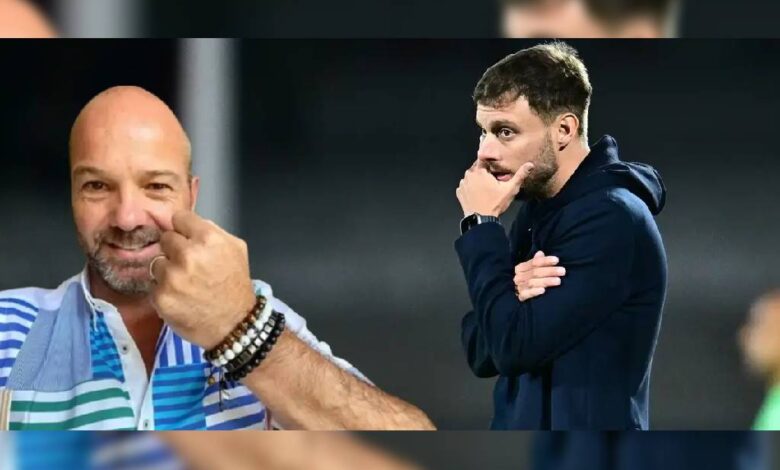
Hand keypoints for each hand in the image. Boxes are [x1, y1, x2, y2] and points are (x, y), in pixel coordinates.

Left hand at [149, 210, 256, 349]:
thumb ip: (213, 231)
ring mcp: (171, 277)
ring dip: (167, 271)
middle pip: (165, 238)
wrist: (234, 324)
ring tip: (185, 284)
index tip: (188, 239)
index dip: (185, 229)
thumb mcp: (236, 249)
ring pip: (157, 262)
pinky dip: (165, 291)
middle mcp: (187, 254)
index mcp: (208, 238)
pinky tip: (180, 298)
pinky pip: (154, 285)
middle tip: (189, 265)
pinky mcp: (160, 297)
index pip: (179, 218)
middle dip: (175, 249)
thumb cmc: (236, 285)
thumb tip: (189, 224)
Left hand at [456, 161, 533, 216]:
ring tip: (485, 189)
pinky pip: (465, 186)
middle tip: (492, 182)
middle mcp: (468, 175)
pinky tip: (478, 194)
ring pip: (471, 177)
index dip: (489, 163)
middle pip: (477, 168)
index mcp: (479, 171)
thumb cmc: (495, 204)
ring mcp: (463, 184)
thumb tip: (530, 165)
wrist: (481, 220)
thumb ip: (520, 176)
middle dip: (484, 172)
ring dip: (476, 180)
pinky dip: (470, 188)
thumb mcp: (510, 189)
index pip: (483, 159)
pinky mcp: (459, 193)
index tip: (494, 168)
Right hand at [514, 251, 565, 300]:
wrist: (524, 294)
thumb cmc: (532, 278)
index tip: (557, 260)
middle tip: (562, 271)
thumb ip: (538, 261)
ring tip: (558, 281)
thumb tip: (540, 253)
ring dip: (546, 281)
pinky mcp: (521, 296)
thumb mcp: (534, 269)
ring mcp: (519, 287)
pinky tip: (543, 290)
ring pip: (532, 282)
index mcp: (521, 268)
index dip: (545, 261)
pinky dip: (535, 292)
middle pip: (535, 272)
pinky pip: (527, 294)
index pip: (534, 262)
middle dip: (550, 271)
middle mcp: (519, 276)